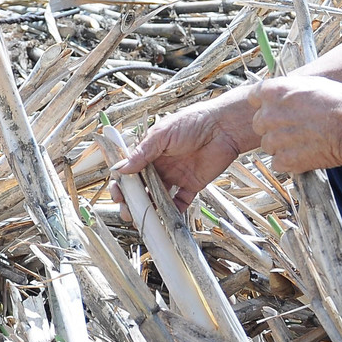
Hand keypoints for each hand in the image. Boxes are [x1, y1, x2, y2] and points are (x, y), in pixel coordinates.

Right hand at [111, 101, 249, 215]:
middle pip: (142, 187)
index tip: (118, 193)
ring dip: (149, 209)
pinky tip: (165, 219)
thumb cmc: (193, 121)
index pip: (131, 171)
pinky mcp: (192, 185)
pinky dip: (172, 213)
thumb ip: (143, 153)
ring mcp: (176, 177)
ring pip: (158, 198)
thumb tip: (121, 169)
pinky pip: (180, 203)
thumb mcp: (162, 134)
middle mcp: (161, 166)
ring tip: (142, 219)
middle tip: (127, 211)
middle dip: (133, 200)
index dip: (123, 183)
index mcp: (151, 152)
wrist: (223, 126)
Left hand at [248, 76, 341, 173]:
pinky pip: (278, 163)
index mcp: (273, 91)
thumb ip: (290, 89)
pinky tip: (306, 154)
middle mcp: (268, 114)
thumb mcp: (312, 83)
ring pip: (268, 144)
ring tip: (304, 142)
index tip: (276, 108)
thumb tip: (283, 91)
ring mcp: (274, 139)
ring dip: (281, 145)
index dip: (265, 103)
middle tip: (295, 128)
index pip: (254, 97)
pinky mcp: (283, 160)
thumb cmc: (339, 102)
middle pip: (259, 123)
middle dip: (273, 126)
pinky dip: (289, 162)